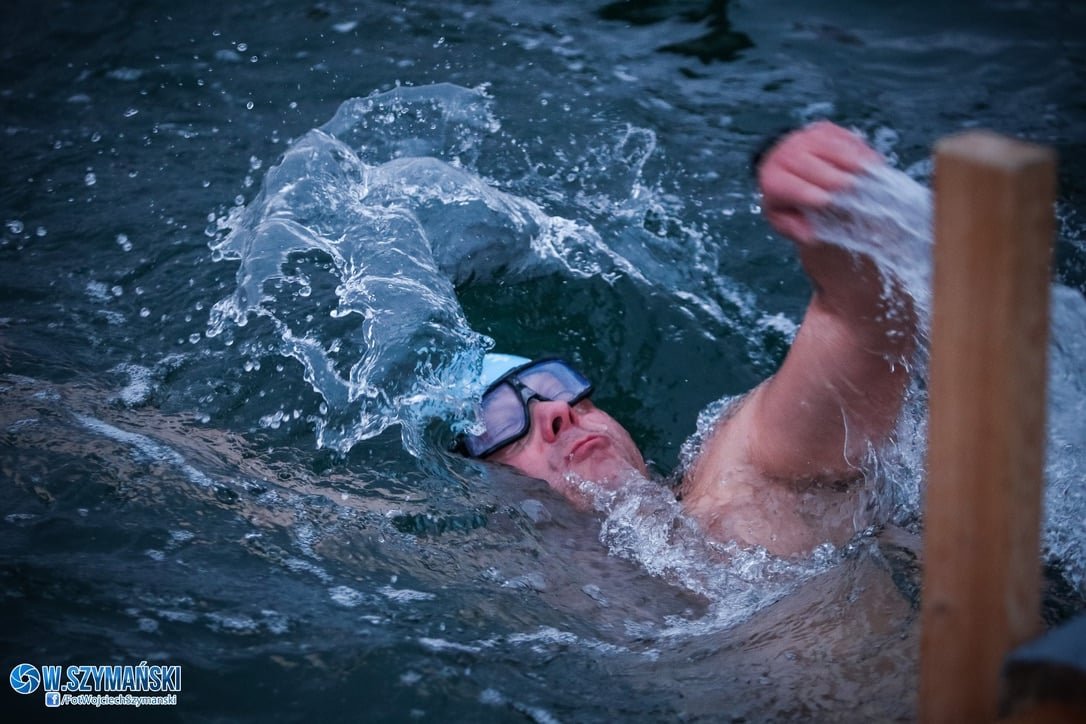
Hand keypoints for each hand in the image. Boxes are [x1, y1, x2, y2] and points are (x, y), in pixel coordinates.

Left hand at [757, 121, 881, 244]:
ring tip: (869, 170)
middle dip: (831, 174)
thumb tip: (812, 235)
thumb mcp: (785, 219)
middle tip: (853, 186)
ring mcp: (805, 138)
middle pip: (806, 162)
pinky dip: (859, 149)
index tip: (825, 201)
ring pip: (827, 145)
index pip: (787, 186)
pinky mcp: (824, 129)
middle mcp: (784, 154)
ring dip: (850, 157)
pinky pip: (842, 136)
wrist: (786, 169)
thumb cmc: (788, 200)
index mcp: (772, 179)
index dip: (805, 192)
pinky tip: (872, 161)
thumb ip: (796, 228)